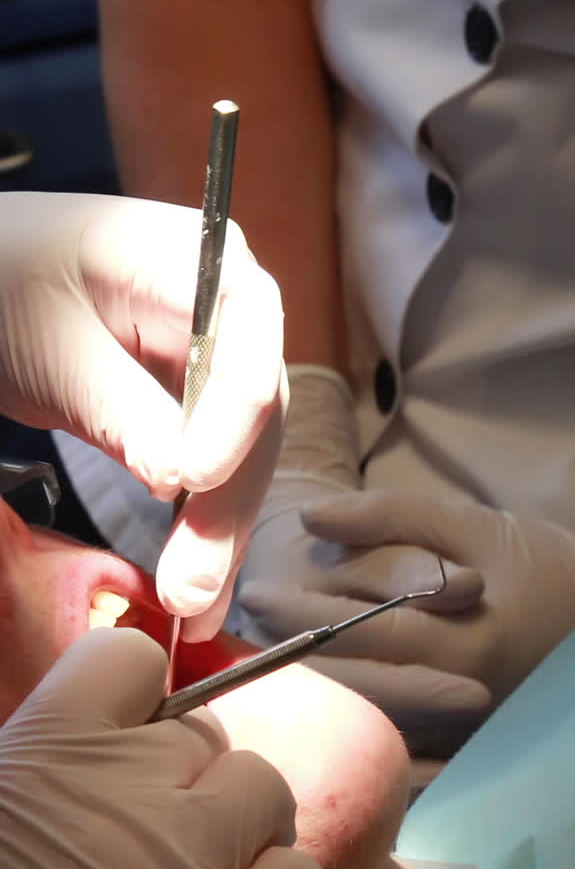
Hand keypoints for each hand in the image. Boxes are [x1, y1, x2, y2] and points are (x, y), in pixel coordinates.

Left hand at [0, 191, 286, 638]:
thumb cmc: (4, 284)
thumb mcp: (53, 346)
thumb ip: (121, 406)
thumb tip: (181, 482)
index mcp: (196, 261)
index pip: (245, 344)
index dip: (230, 418)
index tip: (192, 479)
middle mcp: (228, 312)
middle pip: (255, 417)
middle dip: (226, 506)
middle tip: (192, 586)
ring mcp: (216, 363)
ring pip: (244, 456)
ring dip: (220, 535)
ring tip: (193, 607)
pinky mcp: (195, 409)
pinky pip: (214, 472)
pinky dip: (202, 530)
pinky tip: (195, 587)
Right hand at [0, 628, 329, 868]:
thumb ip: (41, 765)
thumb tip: (89, 748)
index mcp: (50, 748)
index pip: (132, 659)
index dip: (137, 698)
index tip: (128, 742)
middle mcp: (131, 788)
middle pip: (207, 737)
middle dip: (186, 780)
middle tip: (153, 844)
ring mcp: (193, 863)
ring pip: (268, 793)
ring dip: (241, 831)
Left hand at [237, 369, 488, 753]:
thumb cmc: (537, 561)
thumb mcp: (469, 522)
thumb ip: (390, 518)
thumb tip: (308, 518)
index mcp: (466, 639)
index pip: (364, 631)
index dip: (302, 612)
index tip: (256, 591)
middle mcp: (465, 698)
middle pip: (357, 687)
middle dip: (294, 658)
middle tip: (247, 632)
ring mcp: (469, 736)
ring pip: (372, 726)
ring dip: (314, 697)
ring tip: (264, 667)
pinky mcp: (470, 753)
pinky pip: (400, 757)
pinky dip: (354, 739)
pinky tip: (315, 718)